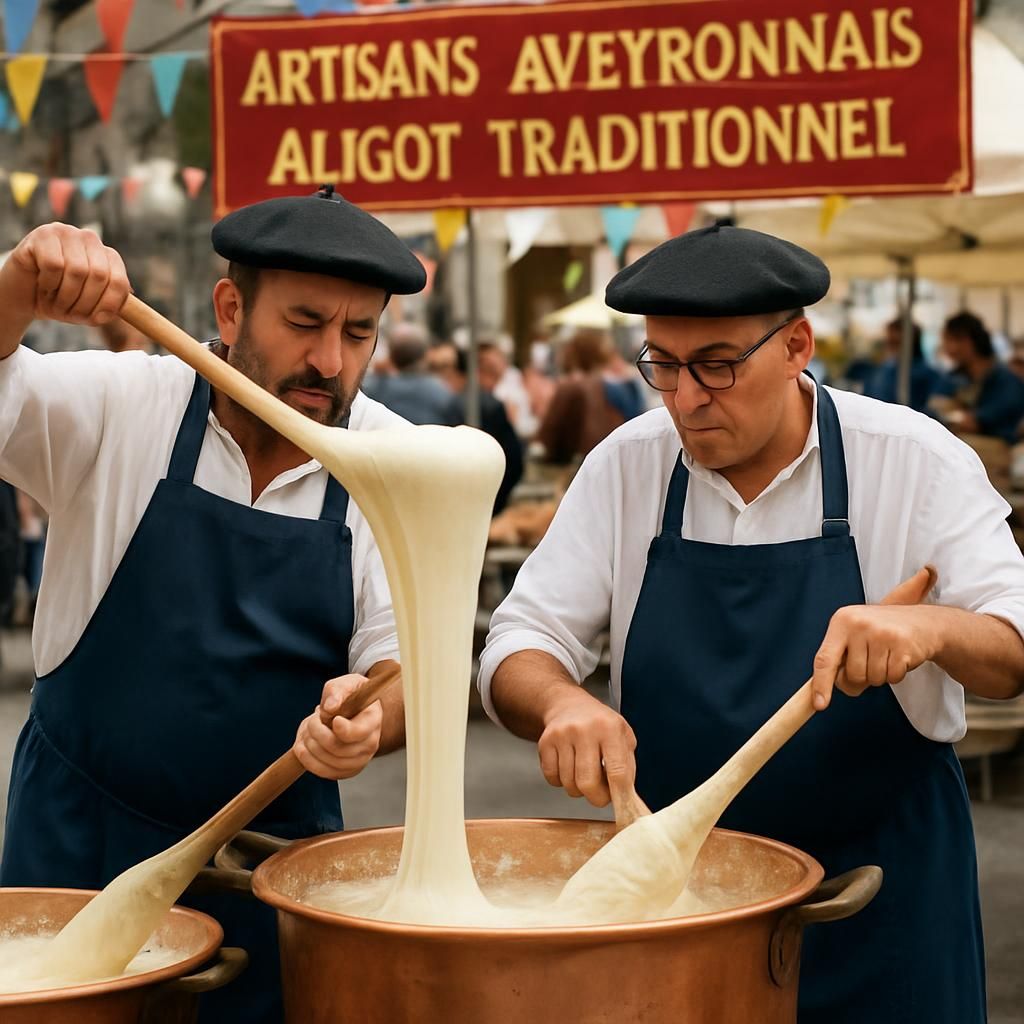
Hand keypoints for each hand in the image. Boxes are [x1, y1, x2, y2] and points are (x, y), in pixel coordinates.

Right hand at [0, 223, 129, 325]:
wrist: (24, 295)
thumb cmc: (61, 300)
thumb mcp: (90, 310)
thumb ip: (108, 309)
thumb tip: (117, 311)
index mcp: (108, 257)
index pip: (120, 282)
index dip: (109, 305)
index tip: (95, 319)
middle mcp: (90, 240)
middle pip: (100, 276)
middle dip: (84, 303)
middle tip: (69, 313)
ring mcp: (67, 233)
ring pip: (77, 270)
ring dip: (65, 296)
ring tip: (55, 302)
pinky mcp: (43, 235)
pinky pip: (54, 265)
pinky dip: (49, 284)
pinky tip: (44, 285)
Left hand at [293, 674, 382, 779]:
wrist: (354, 711)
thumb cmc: (351, 696)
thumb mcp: (346, 683)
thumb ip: (338, 691)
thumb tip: (330, 707)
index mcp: (373, 720)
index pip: (357, 732)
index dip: (340, 728)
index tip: (331, 719)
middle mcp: (371, 743)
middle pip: (339, 749)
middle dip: (317, 733)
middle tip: (313, 719)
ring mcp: (360, 759)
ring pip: (330, 762)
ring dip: (311, 747)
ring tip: (308, 732)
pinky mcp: (348, 770)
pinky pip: (326, 773)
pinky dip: (309, 762)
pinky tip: (303, 748)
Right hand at [538, 688, 636, 806]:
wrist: (568, 705)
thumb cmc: (600, 724)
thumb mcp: (623, 736)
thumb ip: (627, 765)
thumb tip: (625, 796)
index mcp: (610, 728)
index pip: (617, 771)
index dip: (619, 793)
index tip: (621, 803)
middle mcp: (584, 730)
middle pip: (588, 783)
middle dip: (596, 798)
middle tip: (601, 795)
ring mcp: (562, 736)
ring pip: (569, 783)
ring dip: (578, 789)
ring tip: (584, 774)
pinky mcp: (545, 743)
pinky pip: (552, 778)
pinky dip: (561, 781)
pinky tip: (568, 768)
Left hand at [811, 566, 939, 709]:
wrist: (923, 621)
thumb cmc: (881, 632)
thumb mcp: (854, 638)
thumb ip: (839, 662)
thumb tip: (826, 691)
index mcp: (841, 621)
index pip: (824, 659)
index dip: (821, 684)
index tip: (819, 705)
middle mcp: (859, 623)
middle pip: (853, 675)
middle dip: (862, 679)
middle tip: (871, 662)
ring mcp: (881, 633)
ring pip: (873, 678)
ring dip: (881, 676)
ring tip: (886, 655)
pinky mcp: (902, 644)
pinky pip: (893, 677)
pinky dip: (896, 674)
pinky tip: (899, 657)